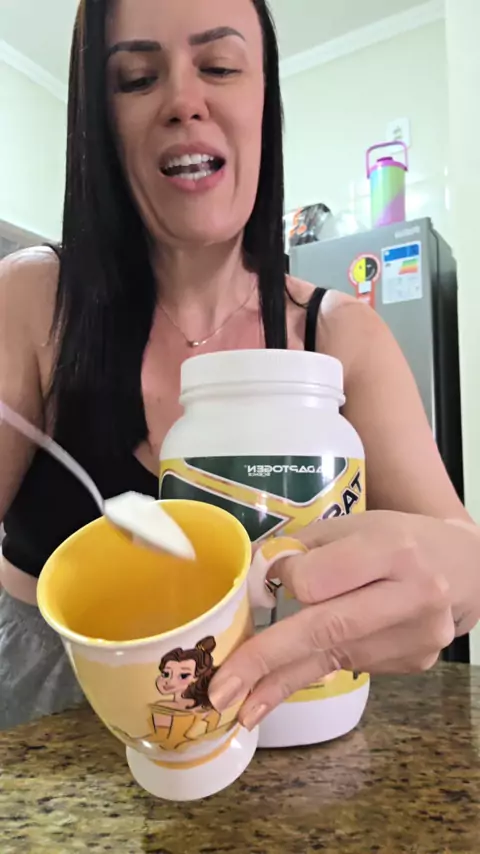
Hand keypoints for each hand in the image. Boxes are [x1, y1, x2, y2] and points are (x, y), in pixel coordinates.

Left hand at [209, 511, 479, 730]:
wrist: (462, 568)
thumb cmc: (396, 538)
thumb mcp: (351, 526)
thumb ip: (302, 550)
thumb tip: (252, 584)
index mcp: (392, 550)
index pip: (318, 580)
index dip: (287, 583)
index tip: (274, 579)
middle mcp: (412, 596)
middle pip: (326, 631)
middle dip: (266, 663)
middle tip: (220, 692)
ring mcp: (418, 638)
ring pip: (332, 658)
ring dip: (281, 680)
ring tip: (241, 704)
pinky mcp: (415, 664)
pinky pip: (350, 665)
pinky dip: (315, 667)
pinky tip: (289, 676)